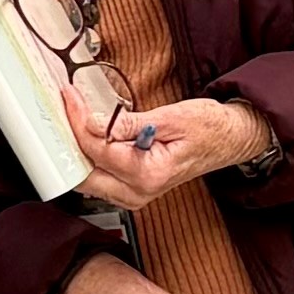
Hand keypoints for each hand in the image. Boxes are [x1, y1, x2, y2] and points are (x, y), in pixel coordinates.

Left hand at [68, 93, 270, 212]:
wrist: (230, 140)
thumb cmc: (209, 127)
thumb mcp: (171, 117)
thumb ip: (129, 124)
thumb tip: (94, 123)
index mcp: (149, 174)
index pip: (98, 149)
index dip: (78, 121)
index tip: (70, 98)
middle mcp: (138, 192)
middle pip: (84, 174)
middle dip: (69, 142)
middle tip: (62, 110)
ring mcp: (134, 195)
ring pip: (88, 180)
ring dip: (76, 151)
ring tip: (71, 119)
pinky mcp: (132, 190)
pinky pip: (99, 179)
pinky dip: (89, 158)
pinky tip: (86, 136)